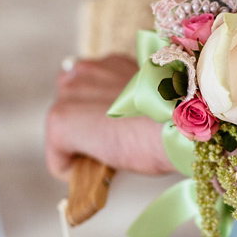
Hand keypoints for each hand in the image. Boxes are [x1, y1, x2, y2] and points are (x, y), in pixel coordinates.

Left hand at [45, 55, 174, 180]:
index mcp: (110, 63)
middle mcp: (84, 70)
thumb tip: (123, 129)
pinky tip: (100, 173)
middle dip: (86, 125)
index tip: (118, 130)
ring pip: (63, 130)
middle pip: (69, 105)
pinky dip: (73, 170)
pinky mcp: (60, 120)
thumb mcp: (154, 102)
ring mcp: (69, 94)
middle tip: (113, 145)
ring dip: (80, 146)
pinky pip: (57, 157)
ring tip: (109, 159)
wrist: (179, 126)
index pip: (87, 88)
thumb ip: (131, 103)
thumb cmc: (178, 120)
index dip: (100, 113)